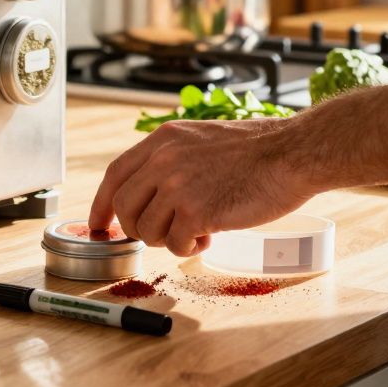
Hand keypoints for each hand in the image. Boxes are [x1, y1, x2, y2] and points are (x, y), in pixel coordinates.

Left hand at [88, 118, 313, 256]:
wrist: (289, 155)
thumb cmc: (254, 151)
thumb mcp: (199, 140)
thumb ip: (170, 161)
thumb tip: (147, 196)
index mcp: (162, 140)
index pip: (115, 175)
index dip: (101, 203)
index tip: (98, 224)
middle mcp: (163, 160)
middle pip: (124, 208)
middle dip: (138, 229)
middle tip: (164, 232)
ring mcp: (177, 186)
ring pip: (147, 231)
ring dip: (170, 238)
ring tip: (199, 228)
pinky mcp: (195, 212)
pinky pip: (175, 244)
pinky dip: (191, 246)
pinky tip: (211, 233)